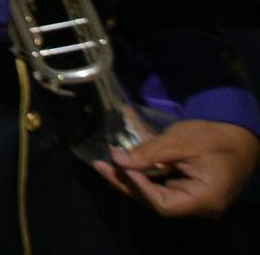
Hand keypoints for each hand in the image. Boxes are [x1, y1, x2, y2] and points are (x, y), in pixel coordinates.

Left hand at [92, 120, 259, 217]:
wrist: (240, 133)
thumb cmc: (215, 136)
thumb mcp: (181, 141)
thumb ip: (149, 153)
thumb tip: (117, 160)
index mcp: (204, 199)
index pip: (164, 204)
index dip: (139, 187)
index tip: (121, 165)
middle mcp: (200, 206)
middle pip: (156, 202)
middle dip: (126, 183)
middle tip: (100, 166)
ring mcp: (195, 201)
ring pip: (156, 195)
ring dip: (130, 179)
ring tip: (104, 165)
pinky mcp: (190, 191)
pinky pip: (163, 187)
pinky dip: (144, 176)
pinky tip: (124, 164)